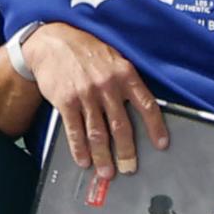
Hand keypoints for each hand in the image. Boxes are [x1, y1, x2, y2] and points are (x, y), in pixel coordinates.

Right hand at [8, 17, 169, 179]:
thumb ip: (126, 81)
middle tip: (130, 169)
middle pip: (121, 126)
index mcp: (125, 74)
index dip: (155, 127)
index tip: (161, 145)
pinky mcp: (66, 101)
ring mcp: (86, 94)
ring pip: (98, 133)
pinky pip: (75, 130)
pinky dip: (80, 149)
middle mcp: (107, 86)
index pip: (146, 104)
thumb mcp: (114, 58)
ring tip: (107, 172)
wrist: (52, 41)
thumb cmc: (86, 51)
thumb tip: (140, 107)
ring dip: (103, 156)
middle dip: (127, 152)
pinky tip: (84, 160)